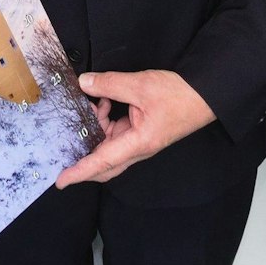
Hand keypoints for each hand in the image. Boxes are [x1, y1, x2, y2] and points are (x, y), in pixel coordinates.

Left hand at [56, 69, 215, 187]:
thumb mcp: (141, 85)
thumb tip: (84, 84)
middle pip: (103, 161)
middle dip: (82, 152)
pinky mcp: (140, 132)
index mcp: (139, 143)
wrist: (205, 95)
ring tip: (93, 102)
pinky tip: (105, 101)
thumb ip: (110, 84)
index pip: (103, 163)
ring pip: (107, 144)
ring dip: (95, 126)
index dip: (80, 172)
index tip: (60, 181)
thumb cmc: (178, 95)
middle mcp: (137, 148)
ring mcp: (138, 141)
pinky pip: (115, 132)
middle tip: (64, 140)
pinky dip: (105, 119)